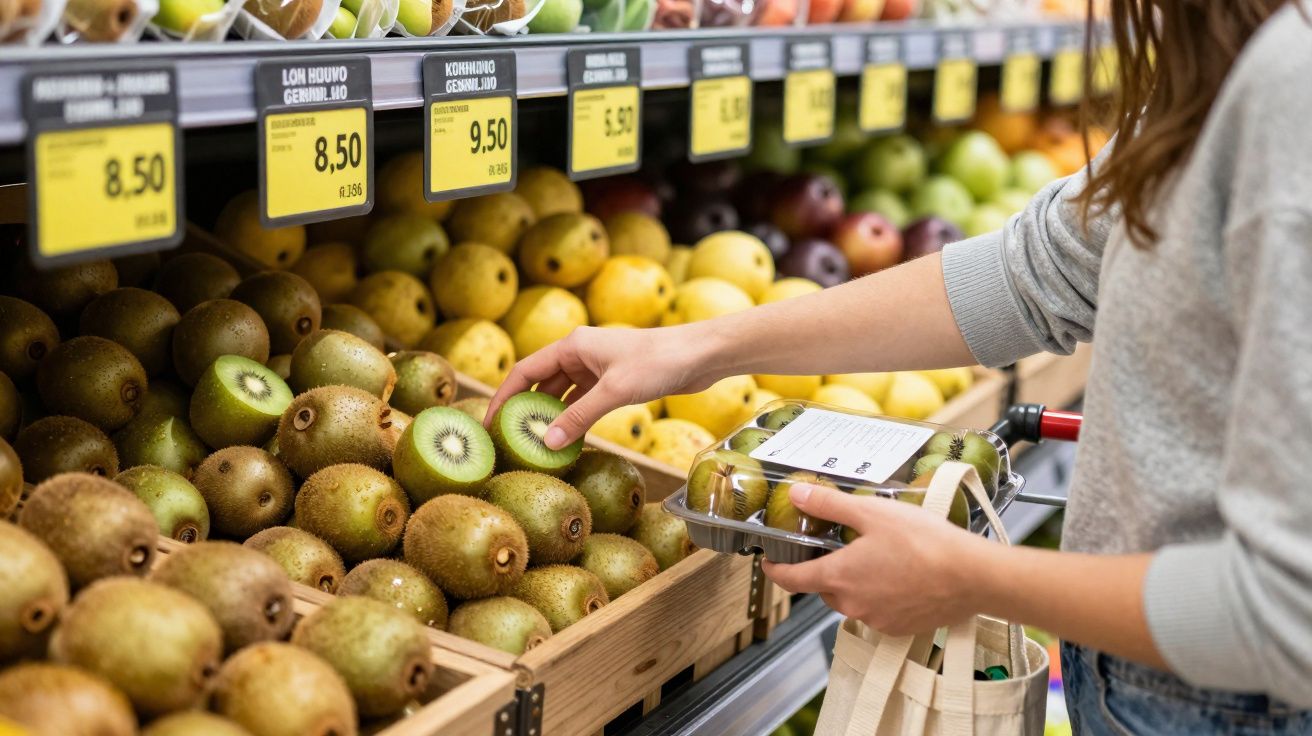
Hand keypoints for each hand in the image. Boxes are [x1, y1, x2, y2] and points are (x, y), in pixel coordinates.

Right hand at [487, 325, 722, 448]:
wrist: (701, 354)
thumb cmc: (659, 362)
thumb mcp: (614, 391)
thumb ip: (579, 416)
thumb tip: (547, 443)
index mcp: (572, 345)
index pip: (524, 372)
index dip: (503, 397)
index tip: (488, 424)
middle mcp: (580, 353)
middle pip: (540, 384)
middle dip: (525, 412)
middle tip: (510, 442)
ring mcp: (597, 367)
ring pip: (563, 395)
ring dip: (551, 418)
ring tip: (536, 446)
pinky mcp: (613, 381)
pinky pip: (583, 401)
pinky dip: (574, 419)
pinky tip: (569, 440)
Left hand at [761, 483, 997, 634]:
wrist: (971, 577)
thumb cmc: (924, 543)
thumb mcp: (871, 512)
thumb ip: (830, 505)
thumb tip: (797, 495)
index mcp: (839, 576)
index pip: (791, 579)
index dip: (775, 570)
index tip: (769, 562)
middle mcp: (852, 604)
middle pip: (823, 587)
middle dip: (826, 568)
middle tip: (841, 545)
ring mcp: (876, 619)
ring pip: (851, 599)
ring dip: (855, 582)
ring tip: (877, 557)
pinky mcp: (898, 628)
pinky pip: (876, 610)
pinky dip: (879, 594)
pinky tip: (899, 575)